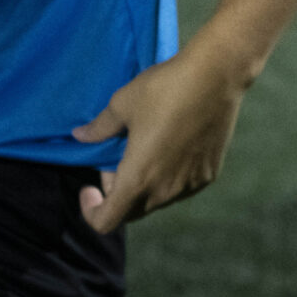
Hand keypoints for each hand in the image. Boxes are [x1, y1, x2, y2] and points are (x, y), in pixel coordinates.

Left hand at [71, 39, 253, 232]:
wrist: (217, 75)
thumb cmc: (164, 88)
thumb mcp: (123, 104)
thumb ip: (99, 128)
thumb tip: (80, 136)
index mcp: (137, 179)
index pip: (106, 221)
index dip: (91, 210)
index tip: (89, 186)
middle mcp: (164, 191)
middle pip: (131, 212)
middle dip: (117, 193)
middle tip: (116, 159)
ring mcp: (190, 184)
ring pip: (157, 200)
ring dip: (144, 186)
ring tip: (145, 151)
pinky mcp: (209, 173)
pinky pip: (180, 187)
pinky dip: (168, 177)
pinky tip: (171, 148)